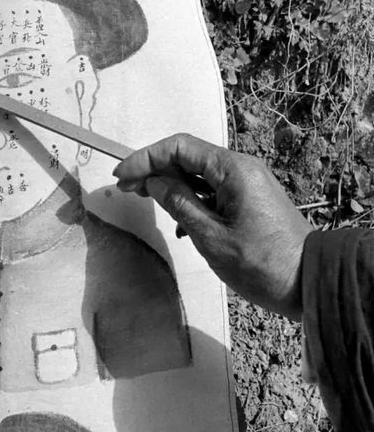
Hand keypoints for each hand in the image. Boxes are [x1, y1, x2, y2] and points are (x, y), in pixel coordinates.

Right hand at [112, 133, 312, 320]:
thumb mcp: (210, 236)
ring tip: (146, 201)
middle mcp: (240, 168)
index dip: (145, 158)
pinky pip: (212, 191)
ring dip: (171, 186)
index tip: (121, 176)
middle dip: (154, 170)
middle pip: (187, 157)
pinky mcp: (248, 200)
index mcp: (232, 170)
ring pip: (198, 175)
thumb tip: (154, 181)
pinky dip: (190, 201)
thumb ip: (178, 203)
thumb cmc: (260, 263)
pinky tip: (179, 224)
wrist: (310, 284)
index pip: (179, 147)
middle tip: (126, 189)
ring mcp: (246, 184)